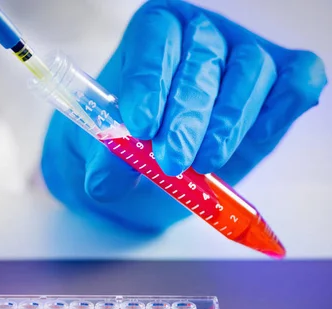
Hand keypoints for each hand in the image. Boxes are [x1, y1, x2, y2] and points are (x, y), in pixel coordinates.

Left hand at [41, 0, 326, 234]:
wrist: (150, 175)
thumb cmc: (126, 155)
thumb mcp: (104, 161)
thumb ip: (105, 162)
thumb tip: (105, 180)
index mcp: (151, 37)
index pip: (155, 38)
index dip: (150, 80)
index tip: (142, 128)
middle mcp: (199, 36)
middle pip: (202, 57)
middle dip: (188, 114)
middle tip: (173, 160)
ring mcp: (242, 55)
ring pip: (249, 70)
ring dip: (229, 120)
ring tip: (204, 164)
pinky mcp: (280, 80)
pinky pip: (295, 82)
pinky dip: (282, 108)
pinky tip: (256, 138)